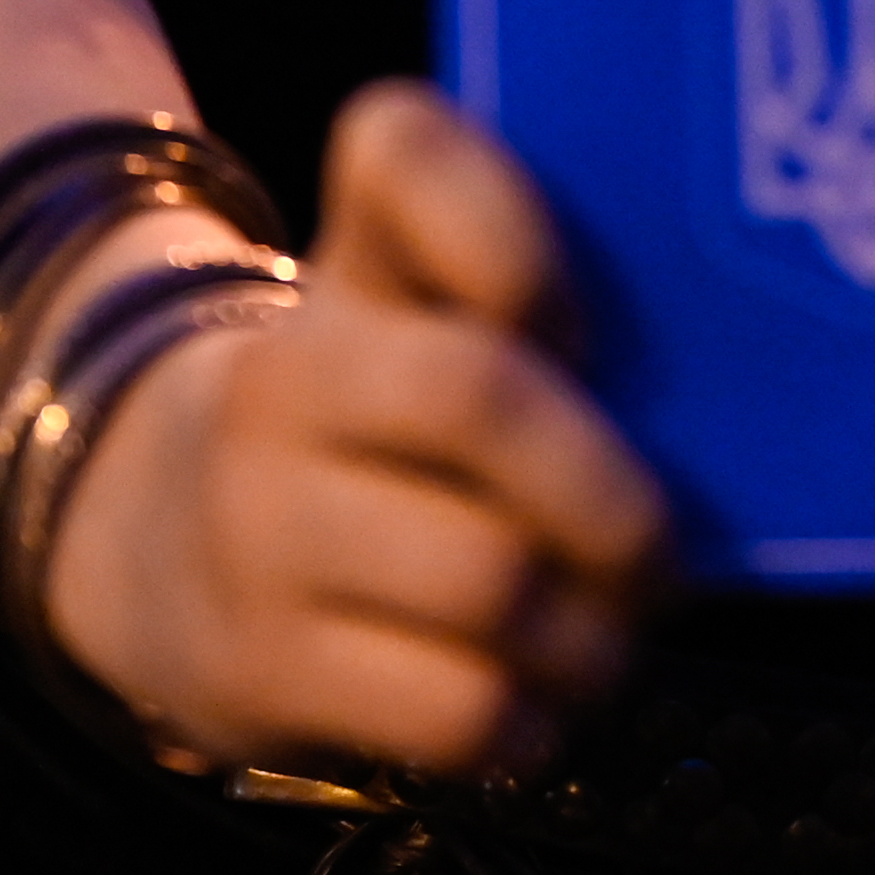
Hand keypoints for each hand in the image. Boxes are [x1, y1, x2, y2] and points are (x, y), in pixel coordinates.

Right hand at [33, 81, 671, 780]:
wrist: (153, 542)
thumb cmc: (369, 418)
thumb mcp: (412, 310)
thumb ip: (531, 280)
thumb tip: (722, 368)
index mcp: (348, 262)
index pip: (404, 151)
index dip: (519, 234)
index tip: (588, 336)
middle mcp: (283, 378)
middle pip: (478, 393)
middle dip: (610, 490)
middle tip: (657, 552)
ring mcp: (261, 527)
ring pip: (490, 578)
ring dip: (592, 633)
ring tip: (602, 638)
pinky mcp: (263, 668)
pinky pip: (455, 711)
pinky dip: (530, 723)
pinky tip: (531, 707)